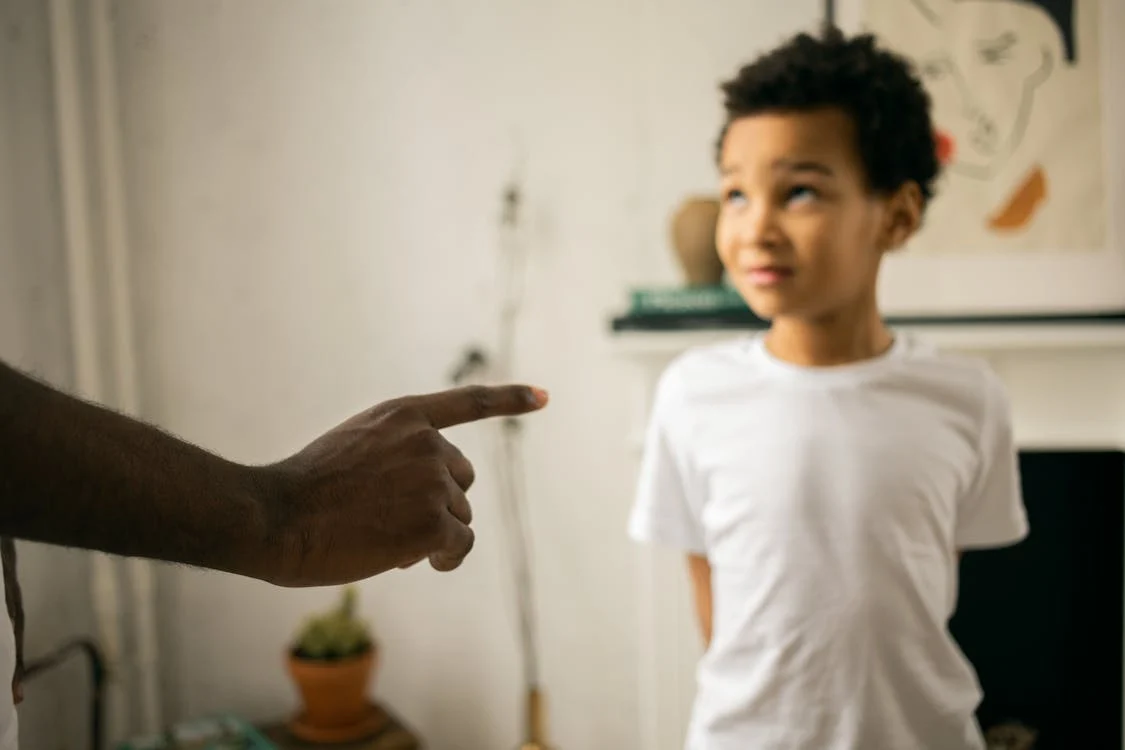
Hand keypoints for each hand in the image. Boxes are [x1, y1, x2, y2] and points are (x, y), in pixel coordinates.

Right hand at [264, 384, 547, 585]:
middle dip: (437, 504)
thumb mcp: (352, 448)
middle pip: (460, 481)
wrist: (275, 517)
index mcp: (402, 415)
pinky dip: (445, 559)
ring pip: (458, 517)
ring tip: (384, 540)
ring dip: (433, 534)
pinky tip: (416, 562)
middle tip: (389, 521)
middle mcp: (425, 441)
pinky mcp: (433, 522)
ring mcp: (432, 480)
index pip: (467, 402)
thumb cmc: (302, 491)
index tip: (545, 396)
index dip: (510, 399)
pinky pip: (459, 545)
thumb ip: (396, 455)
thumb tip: (441, 510)